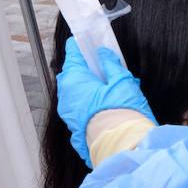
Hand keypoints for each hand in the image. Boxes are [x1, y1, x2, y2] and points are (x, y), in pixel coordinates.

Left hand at [55, 38, 155, 167]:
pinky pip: (79, 107)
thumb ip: (111, 64)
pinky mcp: (74, 126)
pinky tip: (105, 104)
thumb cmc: (121, 112)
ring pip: (76, 91)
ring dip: (88, 86)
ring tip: (109, 87)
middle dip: (87, 68)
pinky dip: (88, 102)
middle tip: (105, 66)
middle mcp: (66, 94)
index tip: (91, 41)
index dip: (83, 45)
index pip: (73, 52)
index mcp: (74, 78)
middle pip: (73, 73)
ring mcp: (68, 112)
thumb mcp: (122, 81)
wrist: (121, 145)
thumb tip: (103, 53)